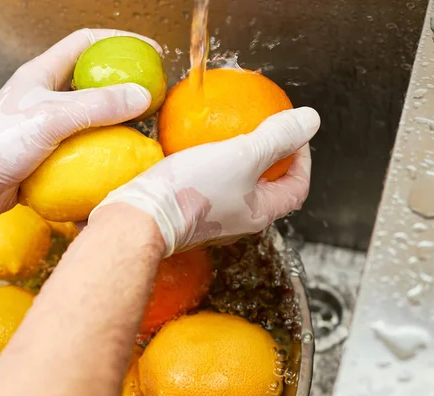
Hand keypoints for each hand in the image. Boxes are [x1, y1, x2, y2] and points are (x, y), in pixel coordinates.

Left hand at [0, 29, 160, 220]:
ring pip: (91, 112)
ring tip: (142, 126)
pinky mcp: (49, 150)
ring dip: (115, 117)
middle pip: (93, 77)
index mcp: (43, 73)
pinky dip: (103, 146)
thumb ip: (96, 106)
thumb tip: (141, 95)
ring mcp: (48, 123)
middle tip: (151, 93)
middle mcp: (47, 94)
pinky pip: (84, 142)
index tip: (148, 51)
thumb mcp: (51, 118)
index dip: (120, 41)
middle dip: (123, 81)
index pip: (86, 42)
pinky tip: (119, 156)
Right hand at [90, 107, 319, 255]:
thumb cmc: (193, 190)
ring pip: (236, 186)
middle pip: (267, 188)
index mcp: (259, 213)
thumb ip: (277, 137)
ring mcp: (211, 219)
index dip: (303, 159)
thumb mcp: (242, 156)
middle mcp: (237, 221)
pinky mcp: (187, 211)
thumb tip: (311, 119)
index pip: (297, 188)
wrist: (140, 215)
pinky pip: (208, 185)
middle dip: (270, 159)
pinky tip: (195, 145)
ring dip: (238, 161)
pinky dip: (210, 164)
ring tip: (229, 134)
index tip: (294, 132)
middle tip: (262, 130)